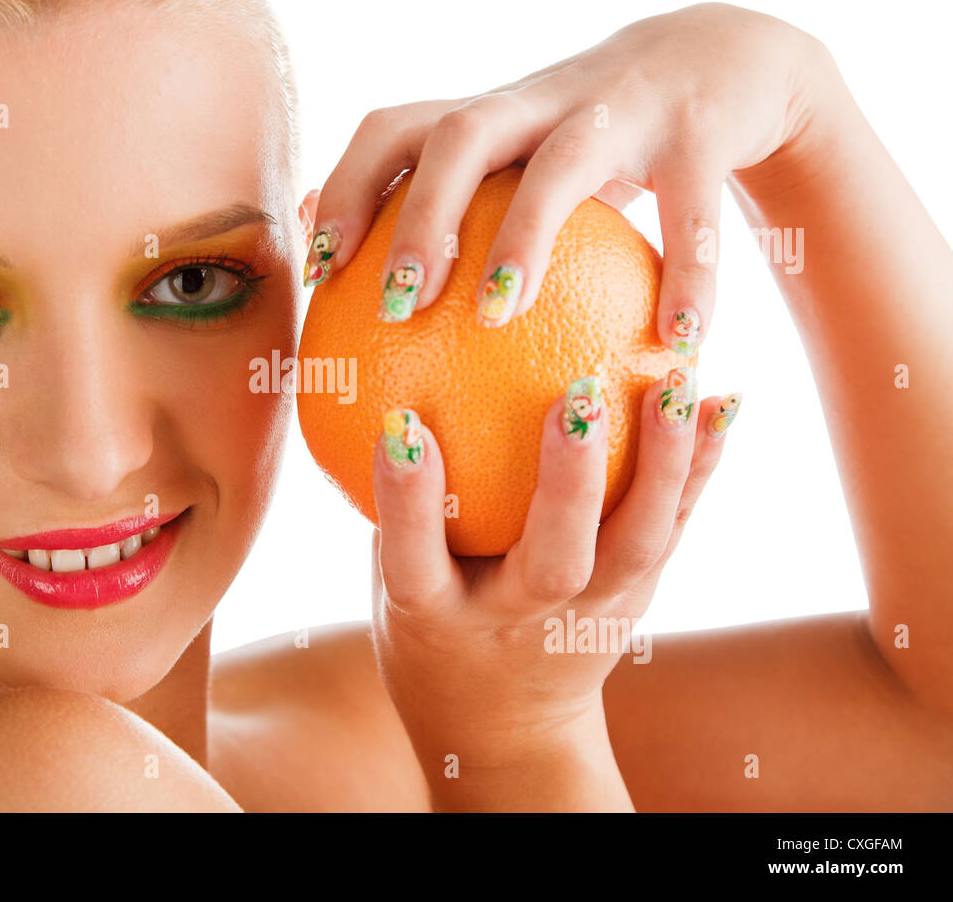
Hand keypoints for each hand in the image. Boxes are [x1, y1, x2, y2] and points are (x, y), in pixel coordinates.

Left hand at [304, 2, 826, 352]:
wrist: (726, 58)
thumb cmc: (598, 144)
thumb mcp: (527, 167)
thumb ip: (462, 214)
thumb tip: (373, 297)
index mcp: (490, 116)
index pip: (395, 130)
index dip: (347, 190)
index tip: (318, 270)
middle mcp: (541, 102)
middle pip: (459, 137)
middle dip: (418, 219)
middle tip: (395, 306)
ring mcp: (620, 107)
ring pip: (562, 163)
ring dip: (524, 238)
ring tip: (498, 316)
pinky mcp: (699, 126)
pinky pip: (691, 206)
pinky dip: (688, 273)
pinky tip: (678, 343)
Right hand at [370, 375, 735, 809]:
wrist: (507, 732)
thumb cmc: (433, 628)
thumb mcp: (390, 581)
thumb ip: (398, 505)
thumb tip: (391, 380)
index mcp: (435, 619)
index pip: (413, 560)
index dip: (407, 500)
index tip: (402, 426)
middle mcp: (518, 621)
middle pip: (551, 563)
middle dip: (567, 483)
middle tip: (576, 398)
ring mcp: (589, 616)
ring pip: (634, 547)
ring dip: (659, 463)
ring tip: (674, 383)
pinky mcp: (638, 598)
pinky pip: (671, 528)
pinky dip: (698, 465)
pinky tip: (720, 402)